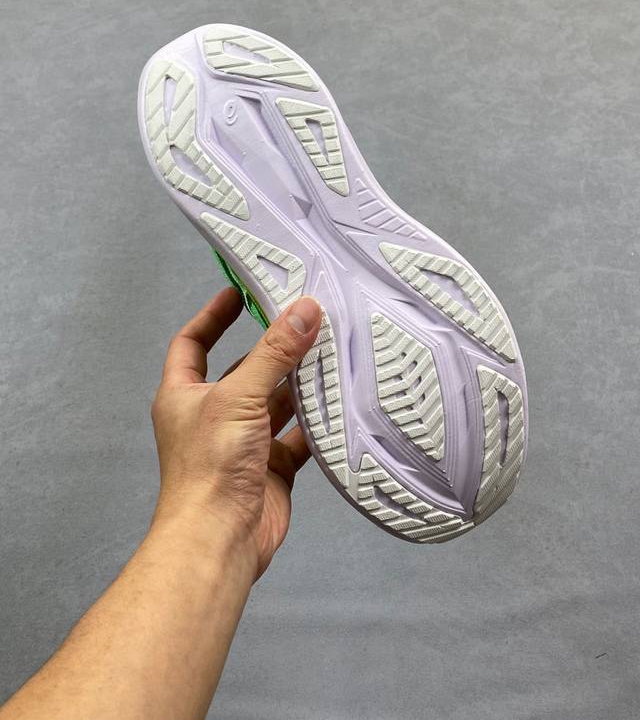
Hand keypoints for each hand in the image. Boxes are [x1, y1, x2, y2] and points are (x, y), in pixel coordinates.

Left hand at [150, 287, 321, 579]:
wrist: (220, 539)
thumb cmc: (211, 465)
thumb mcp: (238, 397)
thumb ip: (274, 353)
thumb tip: (305, 309)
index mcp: (185, 394)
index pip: (192, 343)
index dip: (213, 316)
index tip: (239, 290)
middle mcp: (213, 414)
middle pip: (246, 370)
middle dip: (274, 348)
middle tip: (307, 318)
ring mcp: (245, 442)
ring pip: (277, 402)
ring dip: (301, 382)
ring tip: (334, 351)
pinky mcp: (273, 466)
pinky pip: (299, 435)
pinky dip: (319, 421)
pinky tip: (342, 401)